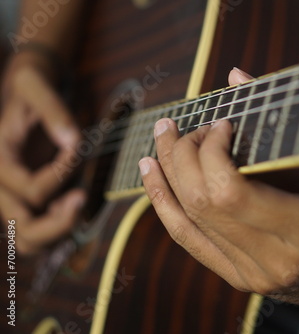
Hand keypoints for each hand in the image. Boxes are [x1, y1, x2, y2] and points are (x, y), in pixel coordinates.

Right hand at [0, 52, 84, 254]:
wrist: (27, 92)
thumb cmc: (30, 87)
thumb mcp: (36, 83)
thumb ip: (53, 109)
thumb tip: (73, 142)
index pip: (29, 190)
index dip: (62, 174)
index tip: (79, 146)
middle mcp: (2, 185)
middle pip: (23, 229)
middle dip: (59, 222)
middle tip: (82, 197)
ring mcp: (15, 196)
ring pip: (29, 240)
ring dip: (59, 229)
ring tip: (79, 198)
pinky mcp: (31, 199)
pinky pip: (43, 229)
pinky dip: (61, 225)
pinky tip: (77, 196)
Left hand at [140, 68, 298, 322]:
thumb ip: (291, 123)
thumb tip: (237, 77)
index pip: (231, 192)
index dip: (214, 151)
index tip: (223, 124)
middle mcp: (272, 260)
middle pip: (201, 202)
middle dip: (184, 155)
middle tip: (185, 126)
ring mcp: (251, 274)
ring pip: (187, 219)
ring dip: (168, 173)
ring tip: (162, 139)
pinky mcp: (237, 277)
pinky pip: (188, 239)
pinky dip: (164, 204)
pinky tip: (152, 176)